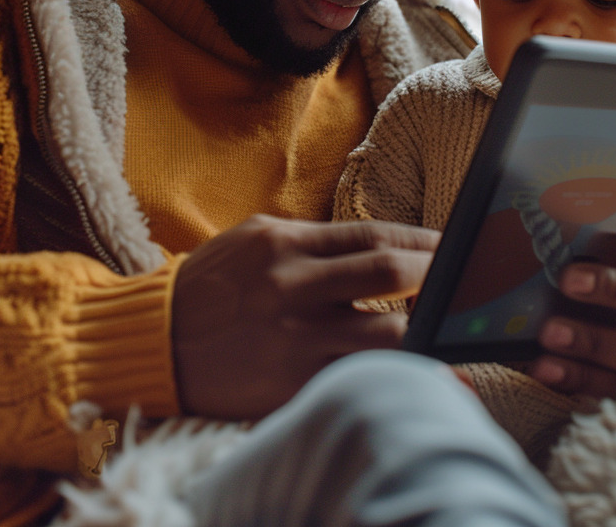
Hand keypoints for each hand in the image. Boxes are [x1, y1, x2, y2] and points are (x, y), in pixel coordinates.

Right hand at [172, 214, 439, 420]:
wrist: (151, 342)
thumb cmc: (210, 286)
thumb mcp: (254, 240)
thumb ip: (314, 241)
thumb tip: (381, 244)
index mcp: (287, 244)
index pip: (376, 233)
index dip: (424, 241)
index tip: (453, 249)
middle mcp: (294, 284)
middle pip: (391, 271)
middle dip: (437, 276)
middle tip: (464, 285)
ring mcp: (294, 337)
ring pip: (387, 332)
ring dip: (428, 332)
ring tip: (453, 333)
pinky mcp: (291, 382)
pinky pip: (359, 378)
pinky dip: (394, 376)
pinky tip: (420, 376)